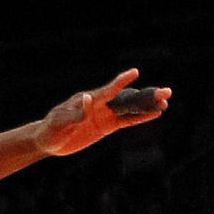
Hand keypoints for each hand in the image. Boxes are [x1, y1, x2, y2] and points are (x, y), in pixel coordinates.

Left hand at [37, 69, 169, 156]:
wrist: (47, 141)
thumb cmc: (51, 130)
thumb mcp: (59, 122)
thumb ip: (74, 113)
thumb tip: (87, 99)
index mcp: (88, 101)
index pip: (107, 91)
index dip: (120, 82)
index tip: (134, 73)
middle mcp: (100, 105)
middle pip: (126, 98)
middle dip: (145, 95)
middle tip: (166, 92)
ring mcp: (105, 114)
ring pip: (130, 108)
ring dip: (147, 105)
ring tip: (166, 102)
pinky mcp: (107, 126)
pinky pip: (126, 121)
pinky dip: (140, 117)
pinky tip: (155, 114)